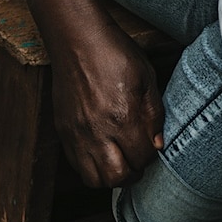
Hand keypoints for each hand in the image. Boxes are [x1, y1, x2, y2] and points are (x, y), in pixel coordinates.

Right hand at [49, 19, 165, 188]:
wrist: (78, 42)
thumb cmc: (116, 54)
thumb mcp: (147, 77)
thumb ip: (154, 113)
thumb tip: (158, 143)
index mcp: (123, 117)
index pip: (142, 157)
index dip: (152, 155)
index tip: (153, 146)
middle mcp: (98, 132)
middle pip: (117, 178)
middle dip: (133, 174)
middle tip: (139, 162)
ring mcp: (77, 135)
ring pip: (94, 179)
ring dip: (111, 176)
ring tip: (122, 161)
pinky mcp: (63, 133)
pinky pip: (77, 166)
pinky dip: (92, 168)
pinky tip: (103, 153)